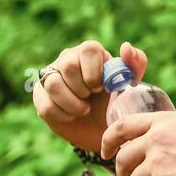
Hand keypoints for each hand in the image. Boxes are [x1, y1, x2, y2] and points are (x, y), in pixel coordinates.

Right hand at [33, 40, 147, 153]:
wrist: (101, 128)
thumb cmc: (116, 100)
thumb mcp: (131, 84)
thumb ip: (136, 63)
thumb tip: (125, 47)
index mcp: (90, 51)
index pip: (88, 49)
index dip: (95, 72)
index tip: (101, 87)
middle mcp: (68, 58)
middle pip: (68, 65)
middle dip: (83, 88)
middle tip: (91, 98)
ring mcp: (51, 75)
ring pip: (53, 84)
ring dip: (72, 103)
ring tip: (83, 109)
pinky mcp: (40, 95)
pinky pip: (45, 104)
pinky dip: (62, 115)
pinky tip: (72, 116)